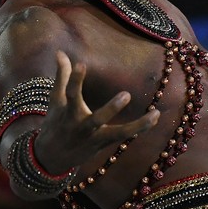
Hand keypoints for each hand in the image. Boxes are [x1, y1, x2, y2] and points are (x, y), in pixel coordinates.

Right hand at [33, 51, 160, 174]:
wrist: (51, 157)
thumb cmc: (56, 122)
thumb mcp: (56, 100)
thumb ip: (62, 75)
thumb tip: (60, 52)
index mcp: (68, 112)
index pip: (71, 94)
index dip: (75, 79)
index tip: (81, 64)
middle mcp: (82, 126)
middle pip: (97, 119)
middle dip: (111, 109)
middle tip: (126, 94)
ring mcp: (94, 137)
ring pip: (118, 133)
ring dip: (137, 125)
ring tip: (154, 114)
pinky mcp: (104, 144)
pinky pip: (125, 136)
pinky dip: (141, 127)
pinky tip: (156, 116)